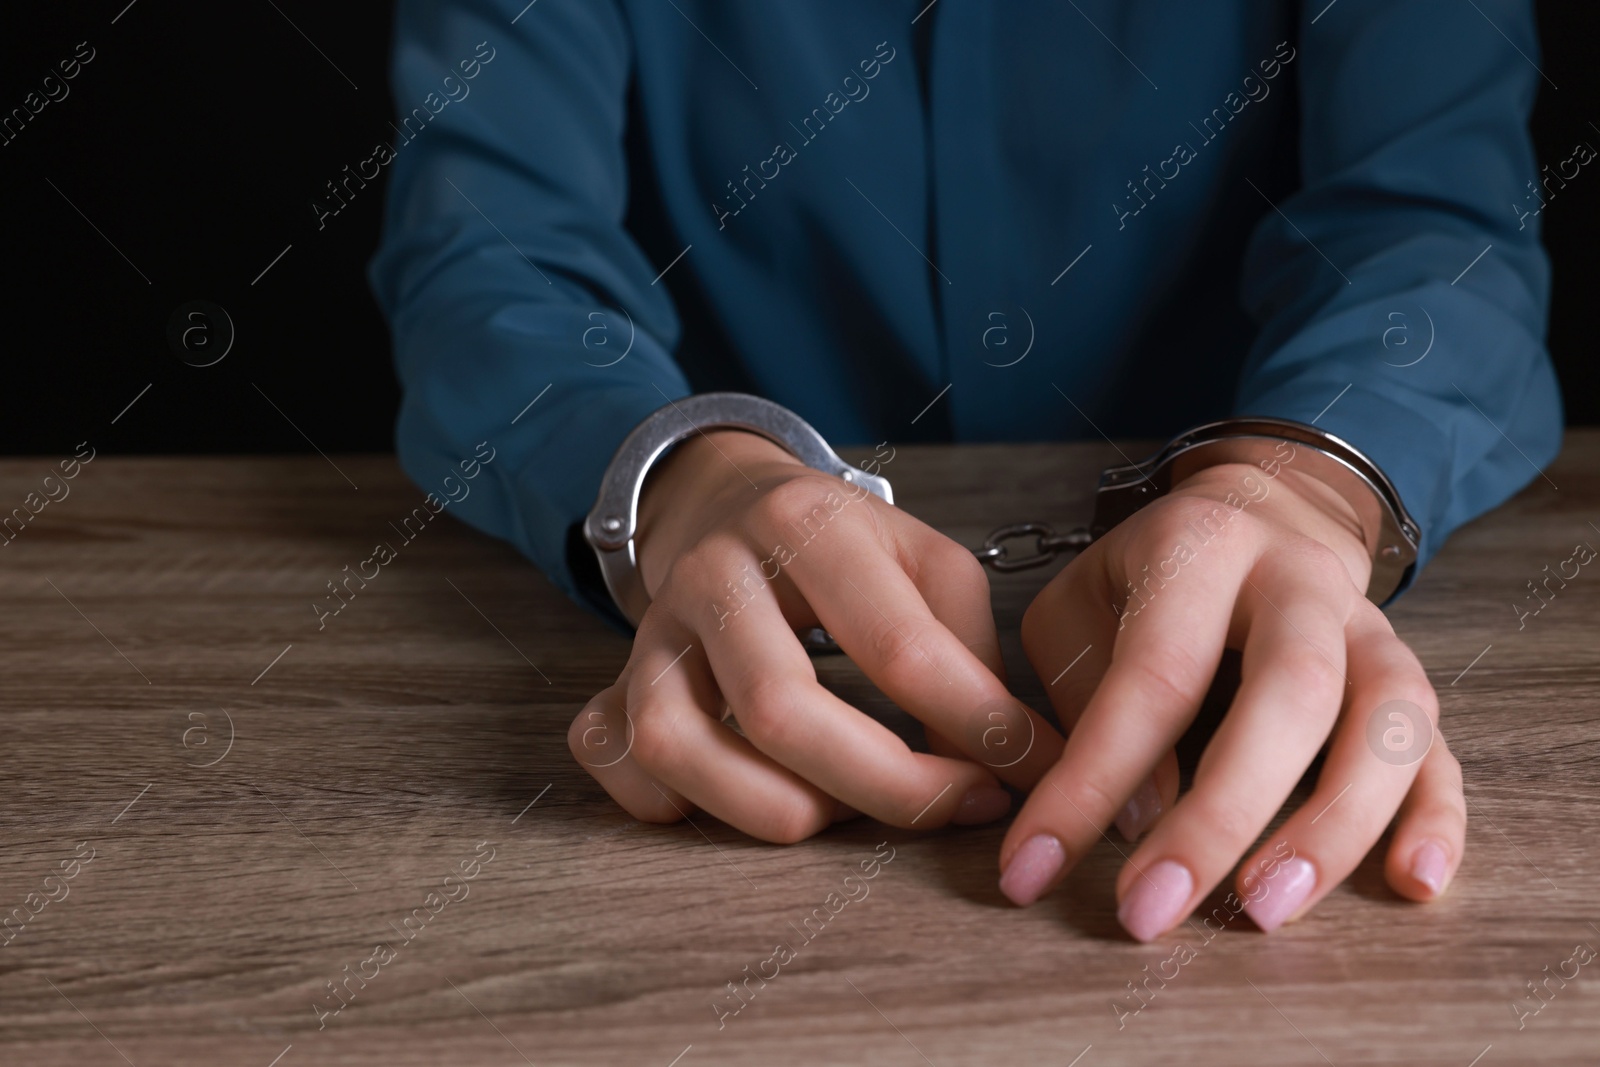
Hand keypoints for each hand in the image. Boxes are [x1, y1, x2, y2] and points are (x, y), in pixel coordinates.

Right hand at [568, 429, 1064, 841]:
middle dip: (884, 787)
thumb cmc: (844, 547)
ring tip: (841, 808)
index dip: (971, 727)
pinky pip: (609, 756)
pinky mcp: (612, 676)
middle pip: (779, 709)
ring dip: (774, 807)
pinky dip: (665, 801)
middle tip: (950, 806)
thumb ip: (969, 650)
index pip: (895, 645)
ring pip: (677, 742)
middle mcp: (714, 570)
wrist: (729, 500)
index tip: (1021, 772)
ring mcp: (650, 628)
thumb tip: (1007, 760)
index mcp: (804, 522)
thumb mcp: (926, 560)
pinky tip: (733, 800)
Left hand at [1000, 455, 1463, 939]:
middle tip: (1157, 908)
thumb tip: (1140, 819)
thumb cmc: (1147, 577)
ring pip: (1391, 721)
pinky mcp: (1410, 677)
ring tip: (1267, 909)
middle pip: (1293, 693)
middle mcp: (1301, 581)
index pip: (1153, 674)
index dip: (1092, 780)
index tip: (1033, 865)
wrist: (1260, 507)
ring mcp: (1371, 628)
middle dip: (1223, 815)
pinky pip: (1441, 751)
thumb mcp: (1078, 606)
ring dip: (1335, 826)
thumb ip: (1089, 698)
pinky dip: (1436, 820)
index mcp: (1201, 549)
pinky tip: (1412, 884)